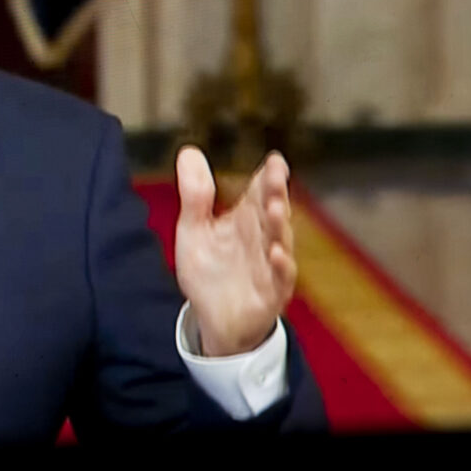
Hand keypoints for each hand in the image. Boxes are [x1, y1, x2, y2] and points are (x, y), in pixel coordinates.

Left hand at [172, 147, 295, 357]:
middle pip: (272, 211)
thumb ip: (195, 195)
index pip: (259, 192)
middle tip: (276, 174)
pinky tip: (276, 253)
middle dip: (276, 192)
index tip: (275, 160)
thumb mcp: (194, 229)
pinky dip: (281, 266)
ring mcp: (269, 267)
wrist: (212, 320)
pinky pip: (281, 279)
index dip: (268, 176)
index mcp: (246, 220)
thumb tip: (189, 150)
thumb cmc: (209, 271)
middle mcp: (262, 239)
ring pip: (280, 241)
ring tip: (276, 206)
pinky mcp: (271, 295)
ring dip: (280, 224)